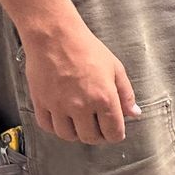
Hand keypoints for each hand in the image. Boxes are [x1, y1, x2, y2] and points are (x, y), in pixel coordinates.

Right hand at [22, 22, 139, 143]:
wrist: (55, 37)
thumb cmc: (88, 49)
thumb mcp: (116, 69)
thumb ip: (126, 94)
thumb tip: (134, 114)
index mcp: (104, 99)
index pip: (113, 133)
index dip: (116, 135)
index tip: (115, 130)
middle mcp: (81, 106)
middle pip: (90, 138)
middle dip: (98, 135)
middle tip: (98, 125)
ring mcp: (58, 106)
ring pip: (68, 136)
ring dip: (76, 133)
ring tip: (80, 121)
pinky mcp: (40, 102)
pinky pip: (47, 126)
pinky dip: (56, 127)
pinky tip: (63, 118)